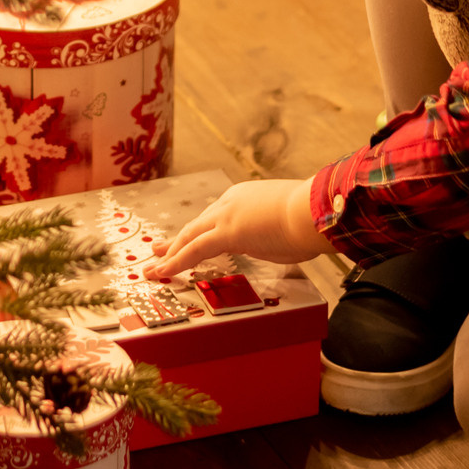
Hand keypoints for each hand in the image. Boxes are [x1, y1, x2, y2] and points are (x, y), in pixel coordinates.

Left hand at [145, 177, 332, 278]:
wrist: (314, 211)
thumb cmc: (310, 219)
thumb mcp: (287, 222)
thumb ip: (273, 232)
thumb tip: (275, 241)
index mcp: (245, 197)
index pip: (215, 218)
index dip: (199, 232)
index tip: (190, 240)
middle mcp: (230, 202)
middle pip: (196, 225)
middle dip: (176, 240)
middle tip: (159, 250)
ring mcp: (226, 216)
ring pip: (190, 236)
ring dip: (170, 253)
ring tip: (153, 268)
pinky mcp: (227, 233)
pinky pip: (194, 250)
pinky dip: (176, 261)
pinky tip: (163, 271)